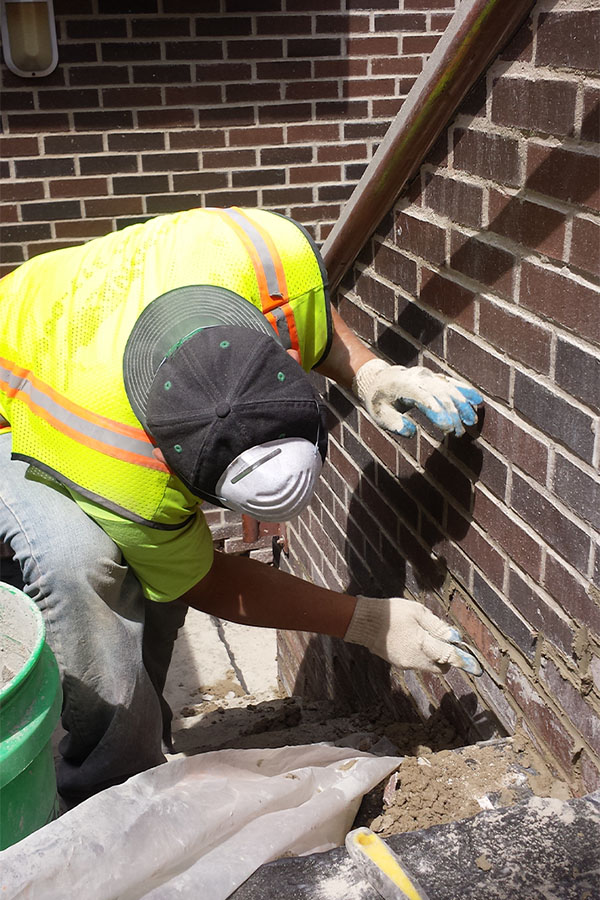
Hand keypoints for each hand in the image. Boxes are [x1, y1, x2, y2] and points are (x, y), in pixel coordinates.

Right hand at [344, 595, 482, 674]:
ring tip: (422, 634)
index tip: (476, 668)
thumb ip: (437, 626)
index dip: (464, 661)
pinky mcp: (397, 663)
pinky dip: (420, 654)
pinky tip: (410, 638)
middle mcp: (416, 658)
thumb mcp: (417, 612)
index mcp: (423, 644)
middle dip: (446, 658)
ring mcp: (406, 663)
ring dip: (432, 655)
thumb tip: (454, 637)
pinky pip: (416, 662)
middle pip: (440, 667)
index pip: (449, 657)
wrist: (363, 621)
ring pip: (428, 665)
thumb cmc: (392, 612)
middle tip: (444, 641)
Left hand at [352, 359, 482, 436]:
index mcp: (402, 386)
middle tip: (459, 433)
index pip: (423, 397)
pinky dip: (465, 391)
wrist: (378, 379)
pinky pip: (451, 383)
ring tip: (472, 421)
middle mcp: (418, 378)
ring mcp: (427, 376)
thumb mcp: (379, 415)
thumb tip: (411, 432)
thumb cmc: (378, 400)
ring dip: (463, 404)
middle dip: (452, 413)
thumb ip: (394, 424)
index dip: (437, 411)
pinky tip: (478, 401)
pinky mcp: (434, 378)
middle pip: (440, 393)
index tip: (448, 427)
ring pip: (449, 387)